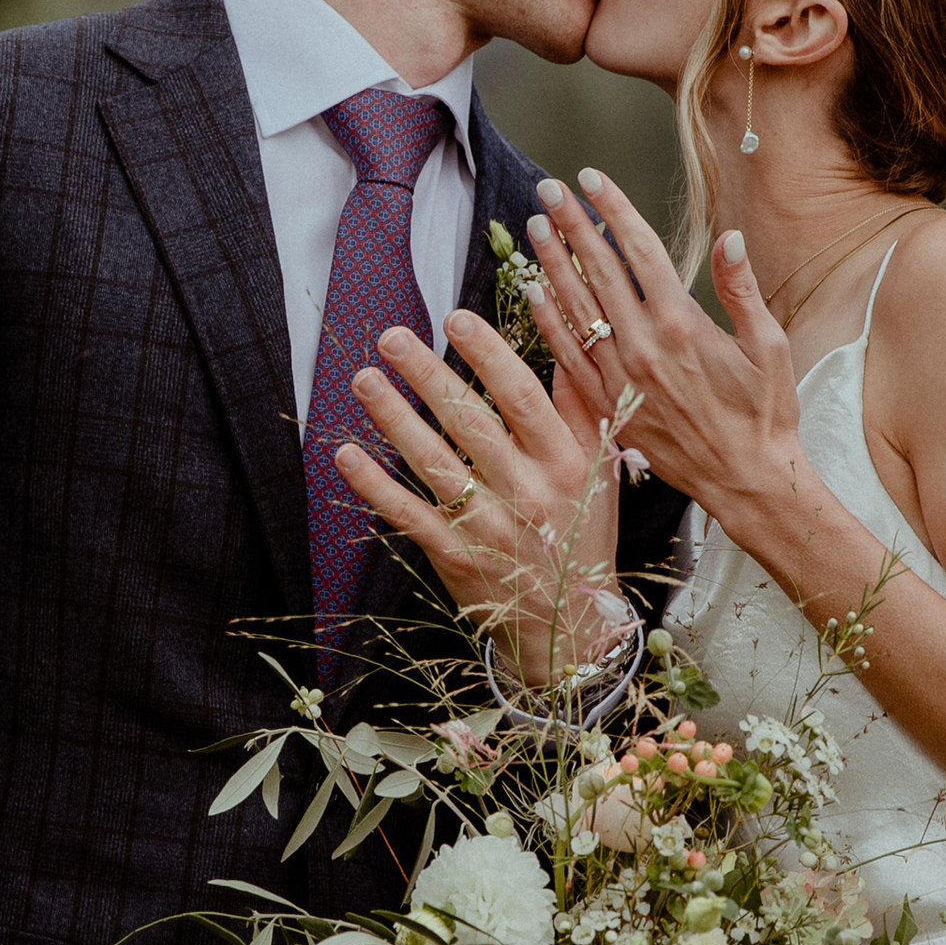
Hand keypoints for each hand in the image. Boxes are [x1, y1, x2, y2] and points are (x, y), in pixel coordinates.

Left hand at [333, 302, 624, 687]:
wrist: (571, 626)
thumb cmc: (583, 536)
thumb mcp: (600, 469)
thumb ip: (580, 407)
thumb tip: (565, 342)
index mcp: (566, 462)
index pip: (521, 396)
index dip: (486, 354)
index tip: (454, 318)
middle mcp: (528, 491)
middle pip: (469, 421)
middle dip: (427, 374)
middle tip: (391, 336)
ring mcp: (489, 525)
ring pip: (433, 462)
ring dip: (393, 418)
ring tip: (363, 379)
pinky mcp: (455, 555)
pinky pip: (408, 512)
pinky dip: (374, 484)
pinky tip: (344, 453)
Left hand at [523, 169, 805, 524]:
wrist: (746, 480)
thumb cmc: (766, 413)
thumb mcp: (770, 346)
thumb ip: (742, 290)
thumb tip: (730, 238)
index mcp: (684, 324)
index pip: (639, 250)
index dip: (613, 208)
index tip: (590, 178)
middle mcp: (645, 347)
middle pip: (599, 272)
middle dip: (573, 226)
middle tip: (549, 191)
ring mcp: (621, 378)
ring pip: (577, 309)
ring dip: (553, 265)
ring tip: (536, 228)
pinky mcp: (610, 406)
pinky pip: (569, 356)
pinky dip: (549, 322)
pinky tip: (533, 293)